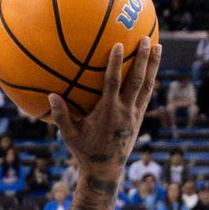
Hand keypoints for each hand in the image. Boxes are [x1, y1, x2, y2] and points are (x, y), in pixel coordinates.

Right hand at [47, 40, 161, 180]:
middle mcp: (124, 111)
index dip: (116, 64)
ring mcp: (134, 115)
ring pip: (147, 86)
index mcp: (108, 112)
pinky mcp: (139, 118)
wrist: (105, 170)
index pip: (113, 83)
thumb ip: (61, 116)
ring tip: (158, 46)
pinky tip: (152, 67)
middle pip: (136, 81)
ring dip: (153, 66)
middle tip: (146, 39)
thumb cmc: (85, 152)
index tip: (119, 45)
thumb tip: (50, 96)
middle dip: (142, 59)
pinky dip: (150, 79)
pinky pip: (147, 94)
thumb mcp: (70, 135)